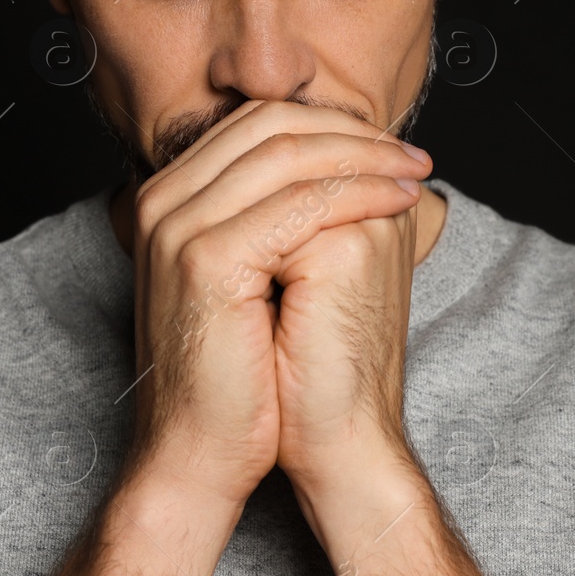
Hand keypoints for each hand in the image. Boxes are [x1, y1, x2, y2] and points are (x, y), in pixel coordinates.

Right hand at [120, 100, 431, 509]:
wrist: (201, 451)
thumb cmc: (236, 374)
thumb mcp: (253, 278)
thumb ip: (276, 217)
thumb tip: (345, 172)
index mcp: (169, 198)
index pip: (255, 124)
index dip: (330, 125)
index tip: (389, 147)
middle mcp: (160, 200)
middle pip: (269, 126)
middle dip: (352, 132)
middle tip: (410, 153)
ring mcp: (176, 225)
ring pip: (287, 156)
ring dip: (364, 158)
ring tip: (414, 172)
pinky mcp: (204, 259)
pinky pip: (297, 203)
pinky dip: (358, 194)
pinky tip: (397, 202)